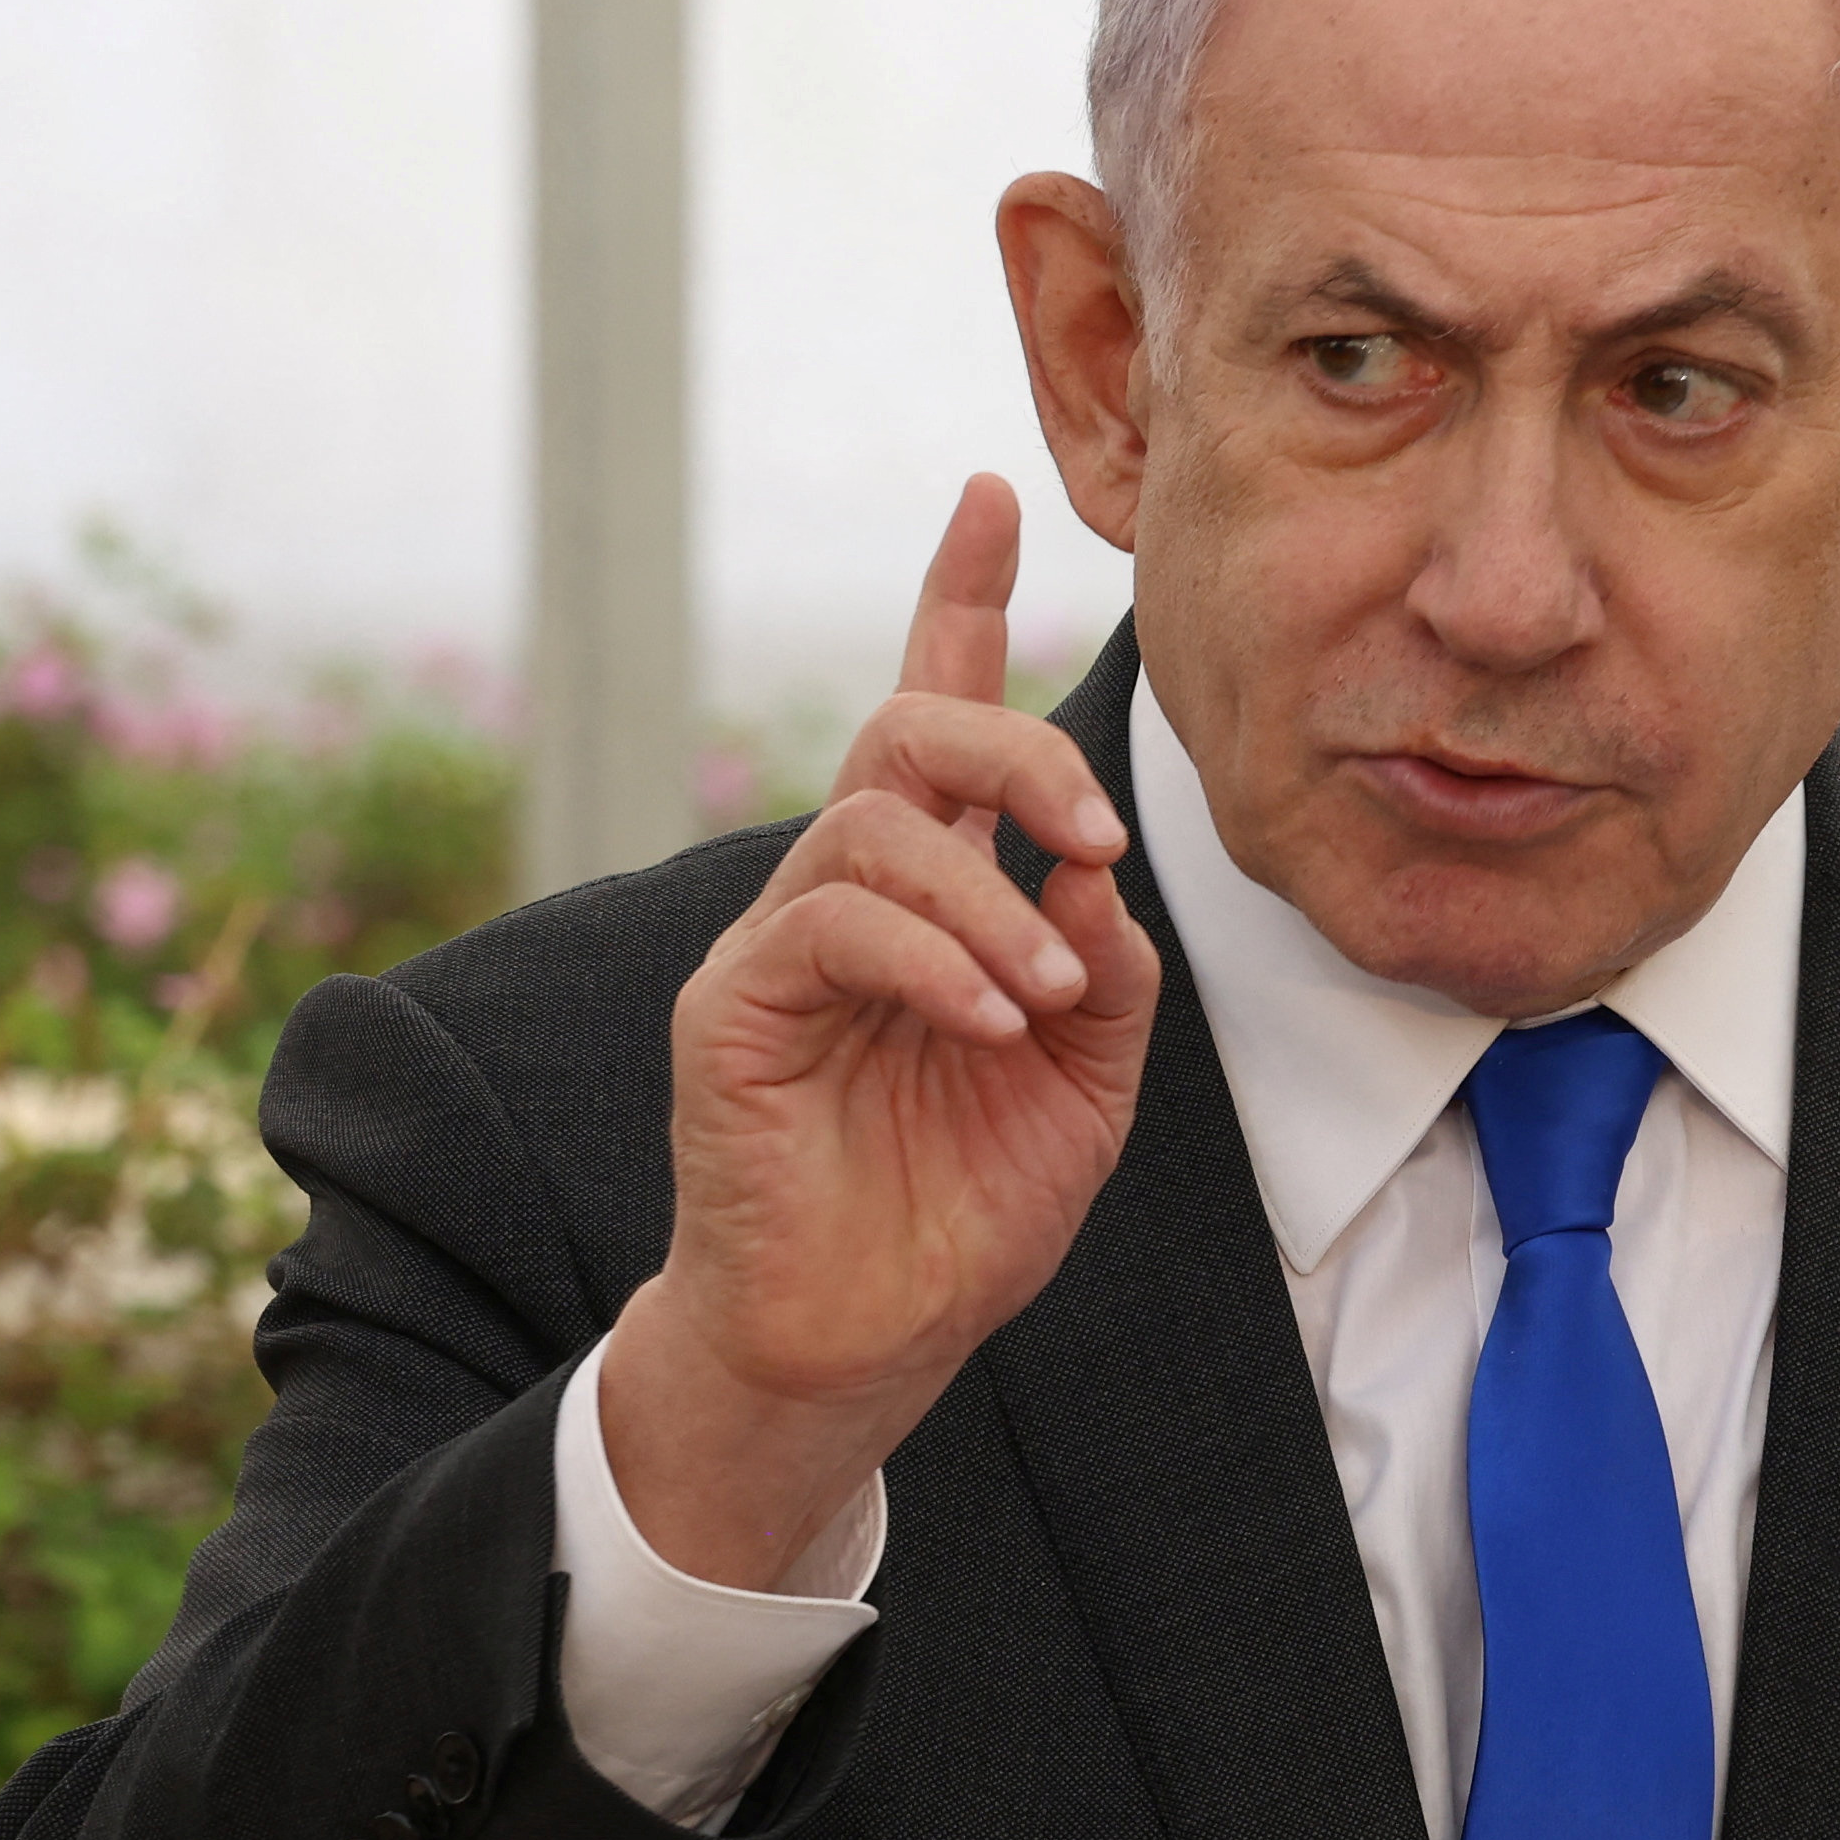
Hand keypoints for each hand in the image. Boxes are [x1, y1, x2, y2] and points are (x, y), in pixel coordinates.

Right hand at [600, 476, 1155, 1582]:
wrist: (865, 1343)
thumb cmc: (962, 1212)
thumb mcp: (1086, 1087)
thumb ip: (1107, 970)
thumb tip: (1099, 868)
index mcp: (933, 893)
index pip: (936, 713)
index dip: (958, 599)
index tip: (992, 496)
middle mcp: (848, 893)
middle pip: (907, 728)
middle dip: (1017, 746)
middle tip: (1103, 830)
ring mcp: (780, 944)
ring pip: (875, 825)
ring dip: (988, 897)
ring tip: (1045, 992)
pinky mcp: (732, 1010)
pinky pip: (832, 926)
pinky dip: (932, 961)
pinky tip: (988, 1021)